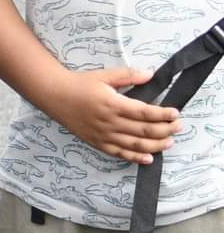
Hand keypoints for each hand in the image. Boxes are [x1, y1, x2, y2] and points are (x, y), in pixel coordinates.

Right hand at [47, 67, 181, 164]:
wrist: (55, 95)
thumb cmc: (80, 83)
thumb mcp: (103, 75)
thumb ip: (128, 75)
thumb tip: (150, 74)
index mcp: (112, 103)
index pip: (145, 112)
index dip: (163, 114)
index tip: (175, 113)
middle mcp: (110, 122)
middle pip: (144, 131)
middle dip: (165, 130)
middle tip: (178, 127)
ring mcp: (104, 135)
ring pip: (136, 145)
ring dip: (156, 145)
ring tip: (169, 142)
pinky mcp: (98, 143)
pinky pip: (120, 154)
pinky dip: (136, 158)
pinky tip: (149, 158)